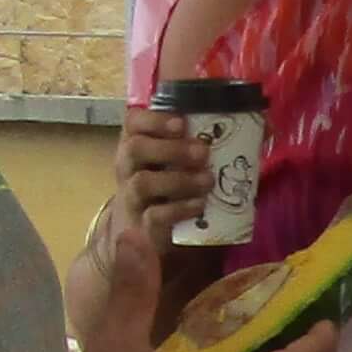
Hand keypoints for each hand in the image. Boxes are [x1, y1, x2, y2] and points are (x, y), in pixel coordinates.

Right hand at [98, 111, 220, 262]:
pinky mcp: (141, 227)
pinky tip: (200, 204)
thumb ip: (185, 144)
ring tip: (207, 180)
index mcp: (134, 145)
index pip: (133, 122)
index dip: (154, 120)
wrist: (144, 232)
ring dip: (179, 179)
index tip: (181, 123)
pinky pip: (155, 216)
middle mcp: (127, 168)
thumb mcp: (169, 162)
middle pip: (134, 149)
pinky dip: (180, 208)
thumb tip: (224, 129)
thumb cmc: (163, 186)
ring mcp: (131, 198)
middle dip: (170, 148)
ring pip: (143, 183)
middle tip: (202, 151)